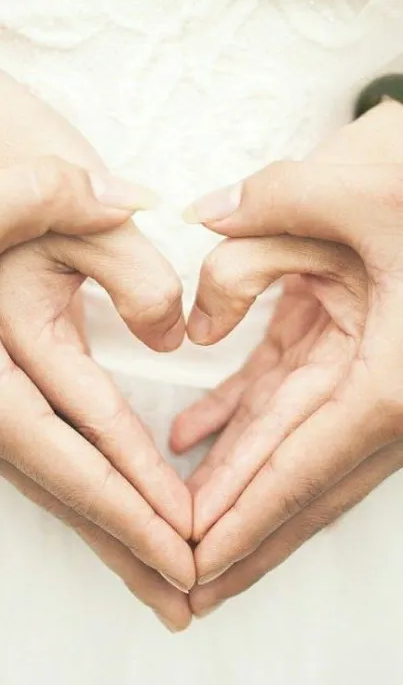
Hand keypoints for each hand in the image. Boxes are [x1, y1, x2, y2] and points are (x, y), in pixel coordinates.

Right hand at [0, 73, 193, 629]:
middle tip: (180, 590)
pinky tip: (125, 509)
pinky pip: (47, 445)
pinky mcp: (6, 375)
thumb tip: (174, 338)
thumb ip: (126, 262)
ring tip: (161, 576)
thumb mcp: (68, 199)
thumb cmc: (12, 164)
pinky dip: (91, 486)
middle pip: (53, 481)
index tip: (182, 536)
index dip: (126, 494)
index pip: (65, 439)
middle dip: (120, 539)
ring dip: (106, 528)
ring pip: (49, 474)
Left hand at [172, 100, 402, 615]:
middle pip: (302, 484)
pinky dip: (239, 417)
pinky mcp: (347, 347)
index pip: (304, 468)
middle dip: (242, 534)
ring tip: (182, 524)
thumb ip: (261, 226)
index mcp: (392, 377)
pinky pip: (287, 397)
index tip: (199, 562)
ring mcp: (366, 374)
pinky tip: (193, 435)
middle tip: (188, 582)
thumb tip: (201, 302)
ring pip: (292, 449)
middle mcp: (385, 392)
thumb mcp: (351, 191)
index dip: (245, 519)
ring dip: (238, 487)